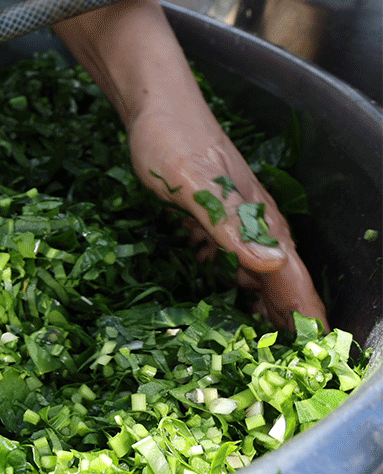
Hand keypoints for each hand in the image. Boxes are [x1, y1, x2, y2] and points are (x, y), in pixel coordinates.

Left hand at [126, 106, 326, 330]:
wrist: (153, 107)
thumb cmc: (171, 142)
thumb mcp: (194, 184)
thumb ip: (228, 224)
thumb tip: (272, 265)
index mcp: (259, 219)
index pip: (292, 275)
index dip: (306, 313)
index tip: (320, 350)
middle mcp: (254, 223)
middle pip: (279, 281)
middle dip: (289, 320)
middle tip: (291, 366)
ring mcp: (232, 221)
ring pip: (255, 273)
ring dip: (262, 307)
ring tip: (262, 346)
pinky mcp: (208, 218)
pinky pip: (226, 260)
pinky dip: (230, 286)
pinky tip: (223, 305)